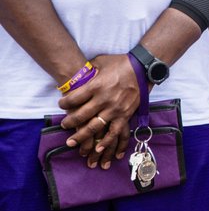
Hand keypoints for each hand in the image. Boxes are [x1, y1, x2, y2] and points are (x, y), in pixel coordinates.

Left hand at [58, 53, 140, 168]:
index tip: (62, 104)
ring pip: (94, 127)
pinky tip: (97, 149)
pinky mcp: (125, 115)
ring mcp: (115, 109)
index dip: (64, 103)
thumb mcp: (101, 62)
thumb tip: (78, 74)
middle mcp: (103, 99)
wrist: (144, 68)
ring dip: (81, 136)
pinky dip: (106, 142)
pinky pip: (114, 132)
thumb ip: (89, 70)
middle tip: (64, 125)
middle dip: (69, 122)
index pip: (73, 99)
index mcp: (95, 86)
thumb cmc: (121, 63)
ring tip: (71, 142)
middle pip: (80, 115)